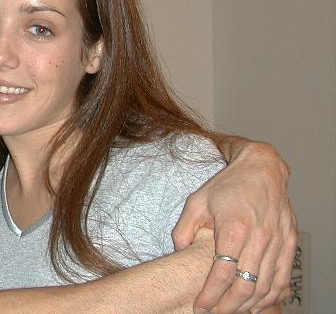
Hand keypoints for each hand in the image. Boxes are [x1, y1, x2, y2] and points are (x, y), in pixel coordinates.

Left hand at [172, 138, 296, 312]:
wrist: (261, 168)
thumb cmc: (227, 185)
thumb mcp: (196, 202)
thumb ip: (183, 229)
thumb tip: (179, 253)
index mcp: (234, 228)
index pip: (222, 273)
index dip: (210, 295)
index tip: (200, 307)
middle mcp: (260, 237)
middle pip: (246, 287)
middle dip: (228, 307)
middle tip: (214, 313)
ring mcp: (278, 242)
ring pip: (266, 287)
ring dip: (248, 305)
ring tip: (231, 311)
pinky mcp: (289, 243)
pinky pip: (283, 278)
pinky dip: (271, 296)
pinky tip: (257, 303)